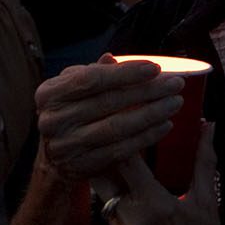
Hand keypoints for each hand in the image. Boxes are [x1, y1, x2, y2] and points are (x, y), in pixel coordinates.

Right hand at [35, 55, 183, 184]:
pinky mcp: (83, 166)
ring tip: (174, 102)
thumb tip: (114, 58)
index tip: (155, 68)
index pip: (91, 79)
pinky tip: (165, 125)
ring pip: (117, 127)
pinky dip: (146, 137)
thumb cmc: (70, 112)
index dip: (125, 73)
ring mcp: (67, 146)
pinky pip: (121, 150)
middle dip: (147, 91)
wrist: (54, 157)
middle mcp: (53, 120)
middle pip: (108, 102)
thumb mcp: (72, 88)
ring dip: (151, 114)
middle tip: (175, 84)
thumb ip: (93, 73)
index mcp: (49, 94)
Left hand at [103, 125, 224, 224]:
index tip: (123, 138)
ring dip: (118, 202)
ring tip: (137, 204)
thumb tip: (207, 126)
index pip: (124, 162)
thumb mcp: (206, 201)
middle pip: (104, 183)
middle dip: (108, 170)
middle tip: (115, 162)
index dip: (122, 147)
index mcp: (154, 203)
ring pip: (107, 209)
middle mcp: (131, 222)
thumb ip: (203, 160)